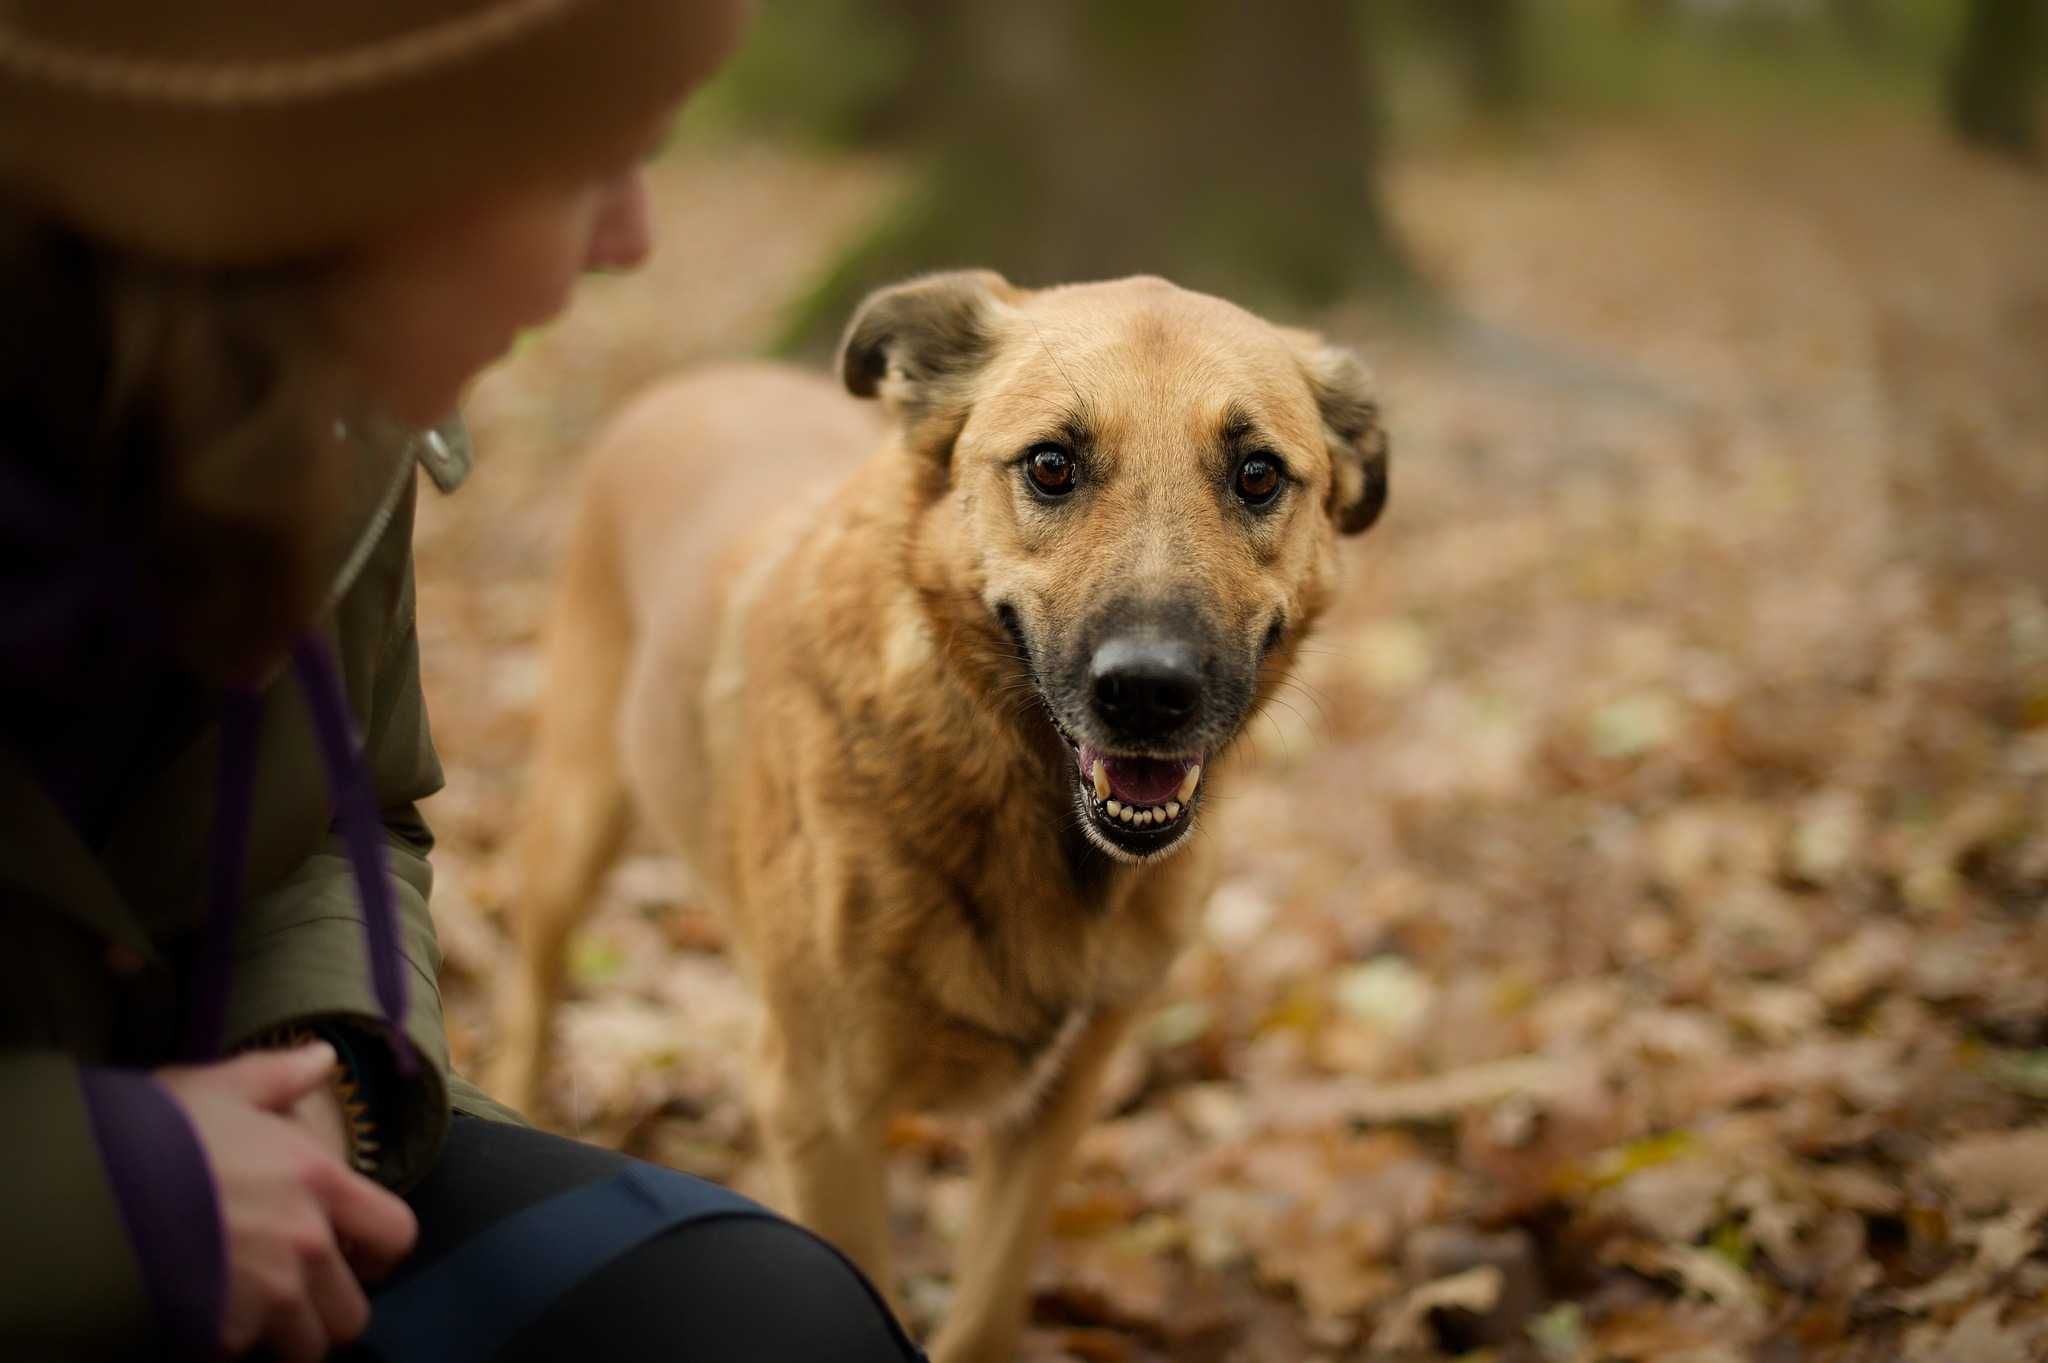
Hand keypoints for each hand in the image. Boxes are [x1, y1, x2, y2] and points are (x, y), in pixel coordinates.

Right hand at [156, 1044, 417, 1362]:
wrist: (87, 1188)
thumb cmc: (157, 1133)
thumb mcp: (220, 1087)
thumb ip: (279, 1077)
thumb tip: (321, 1057)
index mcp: (319, 1182)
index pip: (397, 1234)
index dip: (380, 1249)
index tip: (358, 1252)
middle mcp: (305, 1244)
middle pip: (353, 1312)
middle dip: (330, 1309)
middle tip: (301, 1294)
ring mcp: (266, 1296)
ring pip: (306, 1348)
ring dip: (286, 1337)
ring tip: (257, 1314)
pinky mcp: (220, 1334)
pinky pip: (242, 1356)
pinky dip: (230, 1345)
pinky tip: (207, 1317)